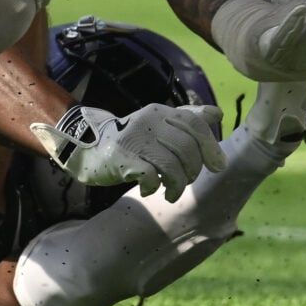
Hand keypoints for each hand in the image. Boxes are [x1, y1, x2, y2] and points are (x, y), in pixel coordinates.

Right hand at [31, 101, 226, 201]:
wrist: (87, 147)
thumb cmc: (131, 140)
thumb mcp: (158, 125)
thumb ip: (187, 119)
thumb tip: (217, 113)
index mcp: (160, 112)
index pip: (195, 124)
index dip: (211, 146)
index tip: (218, 166)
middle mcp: (148, 122)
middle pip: (186, 148)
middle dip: (193, 170)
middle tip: (186, 181)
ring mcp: (133, 140)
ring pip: (171, 165)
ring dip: (177, 185)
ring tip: (171, 193)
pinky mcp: (120, 160)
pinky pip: (149, 176)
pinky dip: (154, 187)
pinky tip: (148, 190)